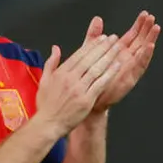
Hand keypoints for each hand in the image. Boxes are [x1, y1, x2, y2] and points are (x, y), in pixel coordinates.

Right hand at [32, 21, 123, 137]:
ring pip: (97, 69)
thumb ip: (51, 63)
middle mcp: (70, 79)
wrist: (48, 124)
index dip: (92, 45)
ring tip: (118, 48)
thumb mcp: (43, 81)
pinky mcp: (87, 99)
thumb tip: (55, 48)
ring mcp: (79, 89)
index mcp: (60, 73)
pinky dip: (110, 73)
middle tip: (113, 38)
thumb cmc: (46, 105)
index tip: (102, 38)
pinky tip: (117, 66)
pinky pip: (101, 83)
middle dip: (103, 47)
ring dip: (109, 57)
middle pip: (90, 59)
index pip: (79, 55)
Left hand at [90, 10, 158, 113]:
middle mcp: (127, 58)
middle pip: (140, 41)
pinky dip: (145, 55)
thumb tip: (97, 19)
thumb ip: (94, 35)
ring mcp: (130, 68)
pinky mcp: (130, 77)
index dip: (138, 25)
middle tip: (151, 18)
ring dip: (150, 39)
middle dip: (147, 29)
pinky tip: (149, 46)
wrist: (88, 99)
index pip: (132, 35)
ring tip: (155, 28)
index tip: (144, 14)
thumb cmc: (88, 77)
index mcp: (118, 52)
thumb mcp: (89, 51)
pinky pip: (140, 65)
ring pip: (143, 51)